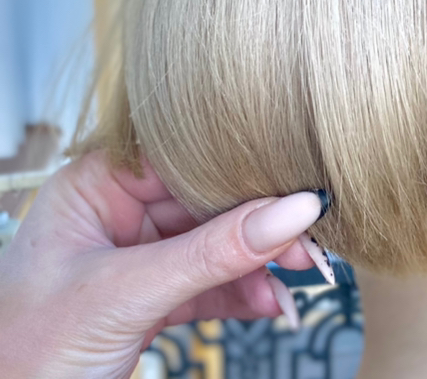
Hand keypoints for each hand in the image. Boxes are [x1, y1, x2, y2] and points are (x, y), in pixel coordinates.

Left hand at [0, 150, 324, 378]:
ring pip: (216, 244)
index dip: (242, 169)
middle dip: (260, 225)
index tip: (297, 184)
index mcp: (96, 184)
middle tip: (308, 242)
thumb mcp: (124, 295)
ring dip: (259, 263)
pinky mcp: (153, 295)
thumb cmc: (24, 357)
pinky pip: (210, 283)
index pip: (185, 158)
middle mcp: (119, 211)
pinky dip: (243, 294)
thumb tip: (294, 211)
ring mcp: (139, 255)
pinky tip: (271, 303)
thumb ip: (212, 253)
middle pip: (209, 203)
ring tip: (300, 276)